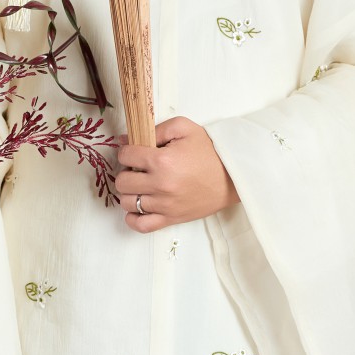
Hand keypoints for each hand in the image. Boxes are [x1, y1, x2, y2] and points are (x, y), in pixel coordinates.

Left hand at [114, 117, 238, 232]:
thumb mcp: (184, 128)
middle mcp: (160, 185)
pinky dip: (133, 218)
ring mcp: (165, 205)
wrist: (232, 176)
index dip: (126, 150)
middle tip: (137, 168)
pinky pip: (141, 225)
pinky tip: (137, 207)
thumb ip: (156, 129)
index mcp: (161, 161)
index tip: (133, 151)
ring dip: (129, 192)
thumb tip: (127, 140)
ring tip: (140, 185)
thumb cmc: (209, 151)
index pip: (125, 156)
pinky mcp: (171, 219)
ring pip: (128, 203)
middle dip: (126, 171)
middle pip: (122, 181)